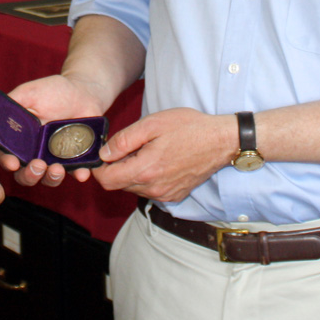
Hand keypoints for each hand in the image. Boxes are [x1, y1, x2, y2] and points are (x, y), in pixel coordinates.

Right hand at [0, 75, 105, 187]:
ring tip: (57, 169)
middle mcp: (35, 152)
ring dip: (51, 178)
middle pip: (25, 174)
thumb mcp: (30, 93)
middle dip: (29, 175)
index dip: (7, 162)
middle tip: (38, 166)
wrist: (84, 90)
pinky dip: (79, 174)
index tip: (13, 163)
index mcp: (20, 138)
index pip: (7, 154)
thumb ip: (12, 103)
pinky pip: (76, 172)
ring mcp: (54, 158)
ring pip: (49, 178)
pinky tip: (82, 172)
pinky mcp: (75, 159)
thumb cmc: (54, 90)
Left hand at [92, 108, 237, 202]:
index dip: (98, 167)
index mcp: (146, 171)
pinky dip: (146, 177)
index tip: (101, 153)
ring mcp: (165, 194)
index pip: (106, 180)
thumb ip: (124, 140)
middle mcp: (154, 188)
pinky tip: (158, 159)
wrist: (221, 141)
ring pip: (134, 187)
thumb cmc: (188, 128)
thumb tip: (104, 153)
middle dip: (116, 167)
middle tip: (129, 145)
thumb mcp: (151, 124)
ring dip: (132, 171)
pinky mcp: (174, 195)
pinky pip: (150, 190)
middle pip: (119, 184)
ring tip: (146, 150)